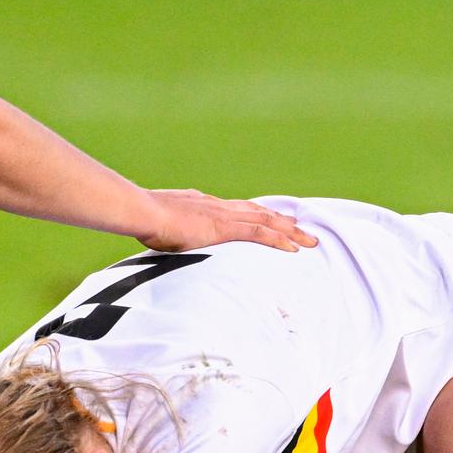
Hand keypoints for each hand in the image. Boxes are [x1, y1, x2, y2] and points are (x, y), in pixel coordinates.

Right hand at [139, 189, 316, 252]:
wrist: (142, 211)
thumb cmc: (142, 220)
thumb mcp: (159, 226)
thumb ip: (169, 232)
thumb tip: (163, 239)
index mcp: (204, 204)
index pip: (237, 209)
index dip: (257, 214)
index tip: (272, 219)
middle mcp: (218, 205)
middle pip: (258, 212)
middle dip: (282, 221)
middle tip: (302, 228)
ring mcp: (223, 215)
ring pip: (267, 222)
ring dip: (291, 232)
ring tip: (309, 240)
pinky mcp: (224, 227)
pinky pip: (259, 234)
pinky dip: (279, 240)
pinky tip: (294, 249)